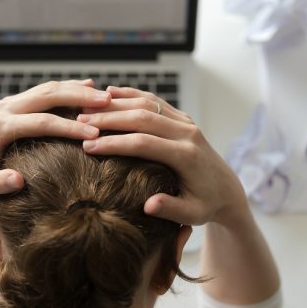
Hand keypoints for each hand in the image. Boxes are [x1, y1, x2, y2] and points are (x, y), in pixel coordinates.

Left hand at [0, 80, 110, 200]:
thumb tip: (17, 180)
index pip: (40, 123)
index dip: (68, 127)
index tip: (94, 134)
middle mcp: (4, 110)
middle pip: (48, 96)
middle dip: (79, 98)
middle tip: (107, 103)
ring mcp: (10, 104)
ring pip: (48, 89)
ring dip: (77, 89)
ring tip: (105, 96)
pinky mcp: (15, 104)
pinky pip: (45, 92)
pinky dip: (67, 88)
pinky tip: (88, 86)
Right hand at [77, 86, 248, 226]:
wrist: (227, 189)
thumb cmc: (206, 205)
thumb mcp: (193, 214)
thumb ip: (171, 209)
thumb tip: (148, 206)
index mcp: (186, 155)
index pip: (144, 143)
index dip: (114, 143)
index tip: (88, 146)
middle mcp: (187, 133)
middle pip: (142, 117)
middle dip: (109, 119)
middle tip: (79, 122)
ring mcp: (185, 122)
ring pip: (147, 103)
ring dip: (116, 104)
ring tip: (87, 108)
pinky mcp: (182, 118)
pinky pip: (154, 100)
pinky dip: (131, 94)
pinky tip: (109, 93)